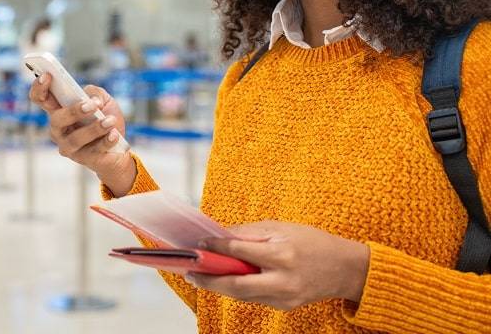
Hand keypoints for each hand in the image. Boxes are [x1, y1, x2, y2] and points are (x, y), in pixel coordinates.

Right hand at [29, 73, 135, 194]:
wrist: (119, 147)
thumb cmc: (105, 118)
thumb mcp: (103, 100)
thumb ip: (96, 93)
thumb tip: (91, 99)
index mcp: (59, 110)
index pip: (40, 98)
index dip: (39, 87)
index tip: (48, 76)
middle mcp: (58, 129)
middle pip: (56, 119)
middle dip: (74, 111)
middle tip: (92, 105)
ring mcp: (68, 146)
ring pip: (75, 138)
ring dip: (94, 129)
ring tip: (110, 121)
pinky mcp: (83, 159)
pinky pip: (93, 151)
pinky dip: (105, 141)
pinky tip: (114, 134)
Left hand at [185, 221, 369, 310]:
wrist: (345, 269)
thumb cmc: (313, 242)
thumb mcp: (282, 228)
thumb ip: (250, 232)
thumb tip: (221, 234)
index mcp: (282, 254)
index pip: (240, 251)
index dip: (217, 246)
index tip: (200, 242)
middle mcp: (282, 280)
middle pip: (235, 284)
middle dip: (209, 280)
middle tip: (189, 271)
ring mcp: (284, 297)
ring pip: (242, 295)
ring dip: (219, 286)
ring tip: (200, 276)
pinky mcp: (285, 306)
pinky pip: (254, 299)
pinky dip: (237, 290)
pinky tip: (224, 280)